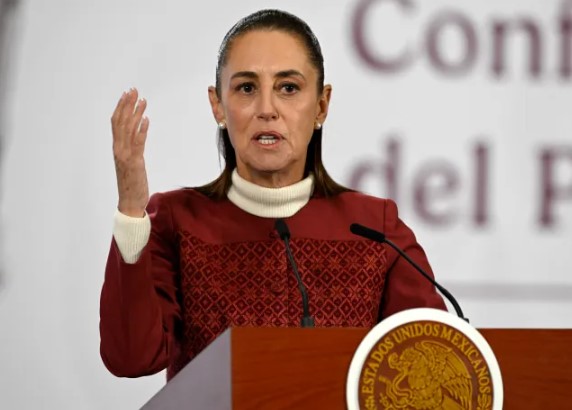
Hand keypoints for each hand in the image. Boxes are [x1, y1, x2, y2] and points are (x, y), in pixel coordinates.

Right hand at [111, 88, 149, 216]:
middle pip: (121, 122)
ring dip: (136, 113)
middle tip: (134, 90)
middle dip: (127, 105)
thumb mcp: (130, 163)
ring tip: (143, 100)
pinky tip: (146, 119)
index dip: (121, 107)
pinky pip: (137, 143)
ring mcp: (126, 156)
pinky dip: (141, 130)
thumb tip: (137, 133)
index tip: (127, 94)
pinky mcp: (135, 163)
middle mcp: (118, 150)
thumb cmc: (131, 184)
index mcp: (117, 148)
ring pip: (128, 129)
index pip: (116, 122)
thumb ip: (131, 148)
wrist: (130, 203)